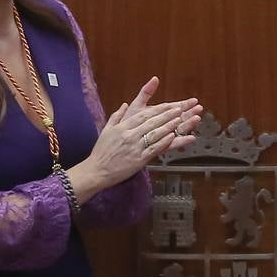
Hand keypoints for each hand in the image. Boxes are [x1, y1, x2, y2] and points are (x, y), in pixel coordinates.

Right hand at [82, 77, 201, 183]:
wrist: (97, 171)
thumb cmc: (101, 152)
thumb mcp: (106, 131)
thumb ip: (116, 117)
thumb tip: (124, 105)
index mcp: (122, 128)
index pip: (143, 115)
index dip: (158, 110)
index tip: (169, 105)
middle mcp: (129, 135)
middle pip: (151, 122)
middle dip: (167, 115)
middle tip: (179, 109)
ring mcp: (135, 147)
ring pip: (154, 134)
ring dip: (168, 126)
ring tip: (179, 120)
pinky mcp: (139, 159)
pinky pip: (154, 149)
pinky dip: (164, 142)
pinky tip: (172, 137)